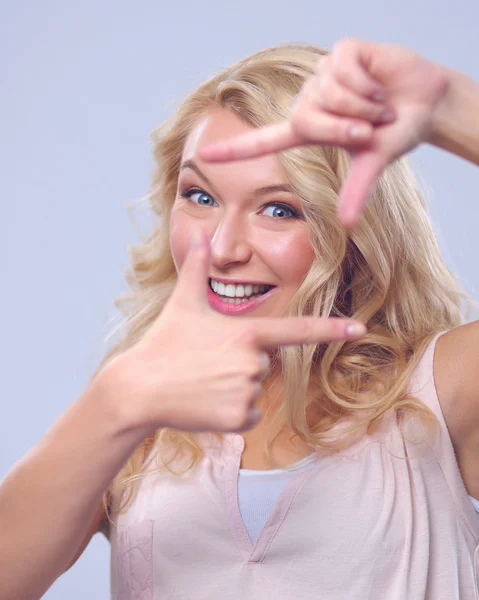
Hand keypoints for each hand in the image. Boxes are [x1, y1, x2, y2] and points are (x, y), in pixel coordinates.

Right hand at [103, 232, 365, 434]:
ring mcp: (248, 391)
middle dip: (240, 364)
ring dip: (235, 388)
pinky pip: (249, 415)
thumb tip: (196, 235)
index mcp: (247, 332)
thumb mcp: (183, 303)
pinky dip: (232, 412)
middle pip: (264, 364)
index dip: (331, 328)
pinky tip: (206, 403)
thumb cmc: (163, 342)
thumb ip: (196, 268)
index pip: (297, 329)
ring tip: (203, 382)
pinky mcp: (239, 418)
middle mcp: (254, 362)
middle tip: (207, 362)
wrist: (139, 388)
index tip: (360, 328)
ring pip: (256, 391)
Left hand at [199, 39, 448, 227]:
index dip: (235, 150)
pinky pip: (344, 71)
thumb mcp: (373, 162)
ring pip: (328, 94)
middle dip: (345, 128)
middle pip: (306, 120)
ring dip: (363, 105)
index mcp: (309, 131)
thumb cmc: (395, 133)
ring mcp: (322, 75)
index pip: (264, 142)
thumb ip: (356, 189)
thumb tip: (347, 224)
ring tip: (379, 104)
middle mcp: (309, 102)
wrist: (425, 104)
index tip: (202, 155)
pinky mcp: (340, 52)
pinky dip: (367, 83)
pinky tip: (379, 82)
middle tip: (372, 126)